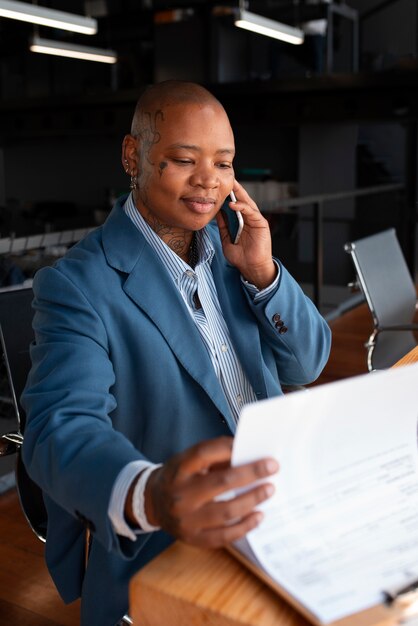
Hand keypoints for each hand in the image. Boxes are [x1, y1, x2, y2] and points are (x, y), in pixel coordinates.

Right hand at [143, 436, 277, 547]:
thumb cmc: (178, 476)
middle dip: (251, 474)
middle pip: (221, 483)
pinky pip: (223, 536)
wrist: (152, 502)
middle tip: (273, 467)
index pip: (204, 454)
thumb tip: (249, 455)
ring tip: (269, 490)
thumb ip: (213, 456)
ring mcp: (185, 519)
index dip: (229, 448)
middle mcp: (180, 494)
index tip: (252, 447)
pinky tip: (258, 516)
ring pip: (226, 511)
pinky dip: (244, 527)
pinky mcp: (192, 538)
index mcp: (178, 469)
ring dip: (252, 500)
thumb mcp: (187, 460)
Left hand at [216, 180, 276, 289]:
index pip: (235, 204)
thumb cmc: (241, 257)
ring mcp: (256, 220)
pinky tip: (233, 204)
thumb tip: (217, 213)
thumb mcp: (227, 239)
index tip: (220, 187)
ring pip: (247, 203)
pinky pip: (252, 212)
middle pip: (242, 200)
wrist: (251, 268)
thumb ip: (223, 226)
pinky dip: (243, 207)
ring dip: (238, 194)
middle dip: (235, 189)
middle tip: (226, 178)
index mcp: (242, 221)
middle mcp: (249, 219)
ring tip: (229, 186)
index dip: (229, 195)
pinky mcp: (261, 224)